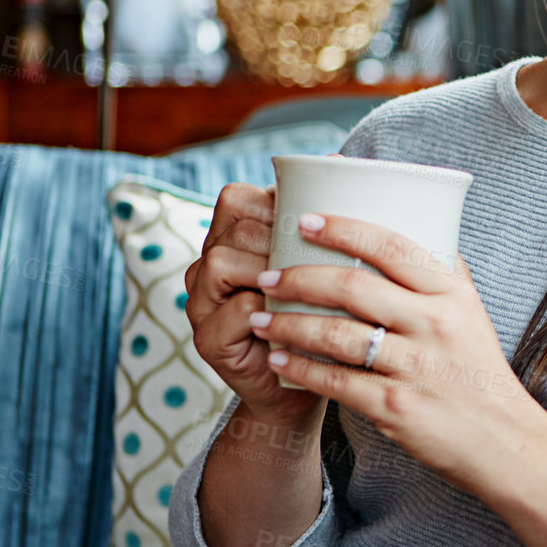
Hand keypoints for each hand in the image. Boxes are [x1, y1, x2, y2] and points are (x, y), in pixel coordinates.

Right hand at [185, 182, 326, 432]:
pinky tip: (297, 319)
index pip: (238, 199)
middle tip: (325, 261)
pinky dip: (265, 313)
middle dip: (280, 239)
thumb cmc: (323, 317)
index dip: (276, 204)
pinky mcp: (208, 342)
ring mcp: (201, 304)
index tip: (319, 224)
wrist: (310, 385)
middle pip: (234, 229)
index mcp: (232, 240)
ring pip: (222, 263)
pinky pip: (230, 313)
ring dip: (272, 272)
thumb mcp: (327, 266)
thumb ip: (325, 222)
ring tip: (311, 288)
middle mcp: (207, 266)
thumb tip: (344, 161)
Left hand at [246, 213, 542, 497]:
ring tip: (259, 318)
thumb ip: (445, 277)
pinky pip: (335, 382)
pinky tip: (279, 361)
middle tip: (267, 275)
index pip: (392, 246)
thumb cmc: (480, 373)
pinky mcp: (396, 407)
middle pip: (353, 286)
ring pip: (336, 334)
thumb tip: (420, 230)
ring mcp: (415, 367)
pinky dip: (300, 369)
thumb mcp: (473, 316)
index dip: (343, 229)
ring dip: (288, 324)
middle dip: (298, 278)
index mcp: (452, 295)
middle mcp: (435, 325)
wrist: (504, 440)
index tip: (304, 220)